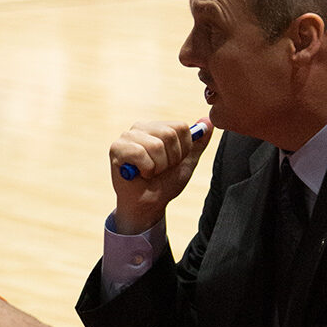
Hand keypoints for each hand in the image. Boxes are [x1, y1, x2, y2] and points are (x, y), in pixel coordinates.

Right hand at [110, 120, 213, 234]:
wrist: (148, 205)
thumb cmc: (165, 183)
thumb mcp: (187, 162)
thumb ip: (198, 142)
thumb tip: (210, 121)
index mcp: (158, 127)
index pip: (181, 127)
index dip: (183, 150)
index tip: (173, 163)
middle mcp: (142, 127)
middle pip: (169, 135)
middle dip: (171, 159)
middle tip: (160, 169)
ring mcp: (128, 136)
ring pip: (156, 145)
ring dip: (158, 167)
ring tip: (149, 172)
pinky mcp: (116, 147)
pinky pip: (139, 153)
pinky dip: (145, 169)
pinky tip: (139, 174)